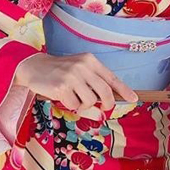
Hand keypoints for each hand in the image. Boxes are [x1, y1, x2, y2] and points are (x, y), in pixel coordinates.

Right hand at [15, 52, 137, 112]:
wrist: (34, 66)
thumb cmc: (60, 71)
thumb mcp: (79, 68)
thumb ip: (94, 80)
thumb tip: (109, 99)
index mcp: (90, 61)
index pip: (112, 78)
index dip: (124, 90)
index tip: (134, 99)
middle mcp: (83, 67)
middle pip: (105, 92)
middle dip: (107, 104)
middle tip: (103, 108)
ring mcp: (72, 77)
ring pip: (90, 101)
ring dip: (84, 105)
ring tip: (75, 98)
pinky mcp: (62, 87)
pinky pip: (74, 105)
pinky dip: (70, 105)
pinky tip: (63, 97)